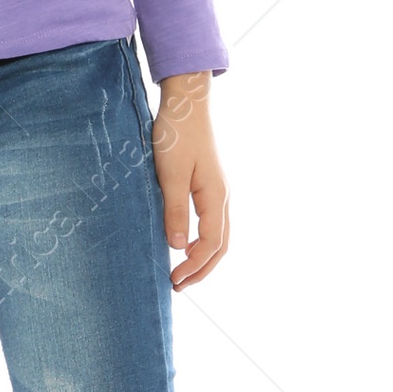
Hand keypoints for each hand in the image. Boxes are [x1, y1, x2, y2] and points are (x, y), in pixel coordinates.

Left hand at [152, 71, 228, 288]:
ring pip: (218, 236)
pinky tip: (185, 244)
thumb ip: (175, 211)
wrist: (186, 106)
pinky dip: (202, 242)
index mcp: (215, 198)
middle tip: (178, 285)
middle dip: (201, 270)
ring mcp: (217, 192)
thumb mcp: (170, 175)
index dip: (194, 267)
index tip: (174, 280)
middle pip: (220, 246)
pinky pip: (212, 223)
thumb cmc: (176, 137)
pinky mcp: (209, 186)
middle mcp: (222, 198)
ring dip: (202, 258)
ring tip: (182, 272)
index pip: (210, 245)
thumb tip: (177, 248)